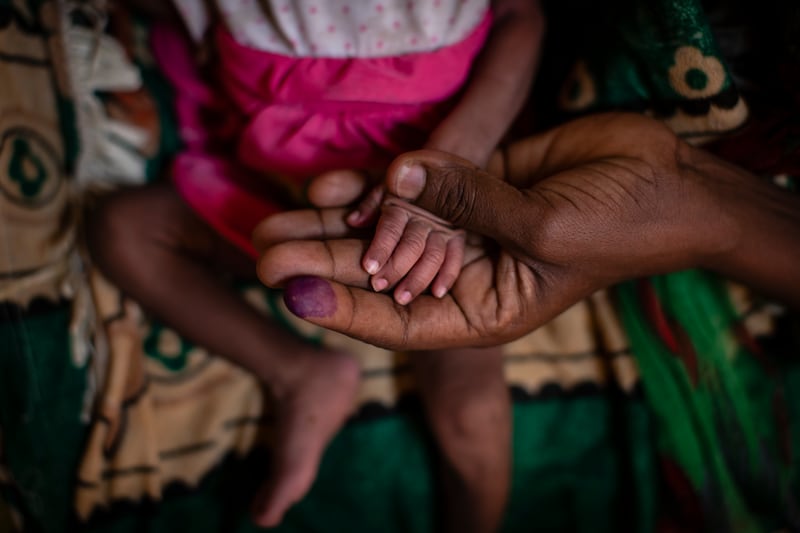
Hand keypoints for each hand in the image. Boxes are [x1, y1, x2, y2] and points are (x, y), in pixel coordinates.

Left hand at [254, 113, 799, 349]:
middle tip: (260, 252)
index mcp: (483, 309)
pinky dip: (376, 183)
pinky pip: (412, 185)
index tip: (291, 293)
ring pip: (384, 229)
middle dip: (321, 264)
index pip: (402, 321)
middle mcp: (462, 272)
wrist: (664, 178)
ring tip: (274, 218)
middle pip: (378, 274)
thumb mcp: (546, 230)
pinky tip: (332, 182)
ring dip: (333, 224)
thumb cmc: (622, 225)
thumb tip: (394, 180)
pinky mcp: (466, 183)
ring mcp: (461, 225)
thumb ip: (467, 204)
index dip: (344, 311)